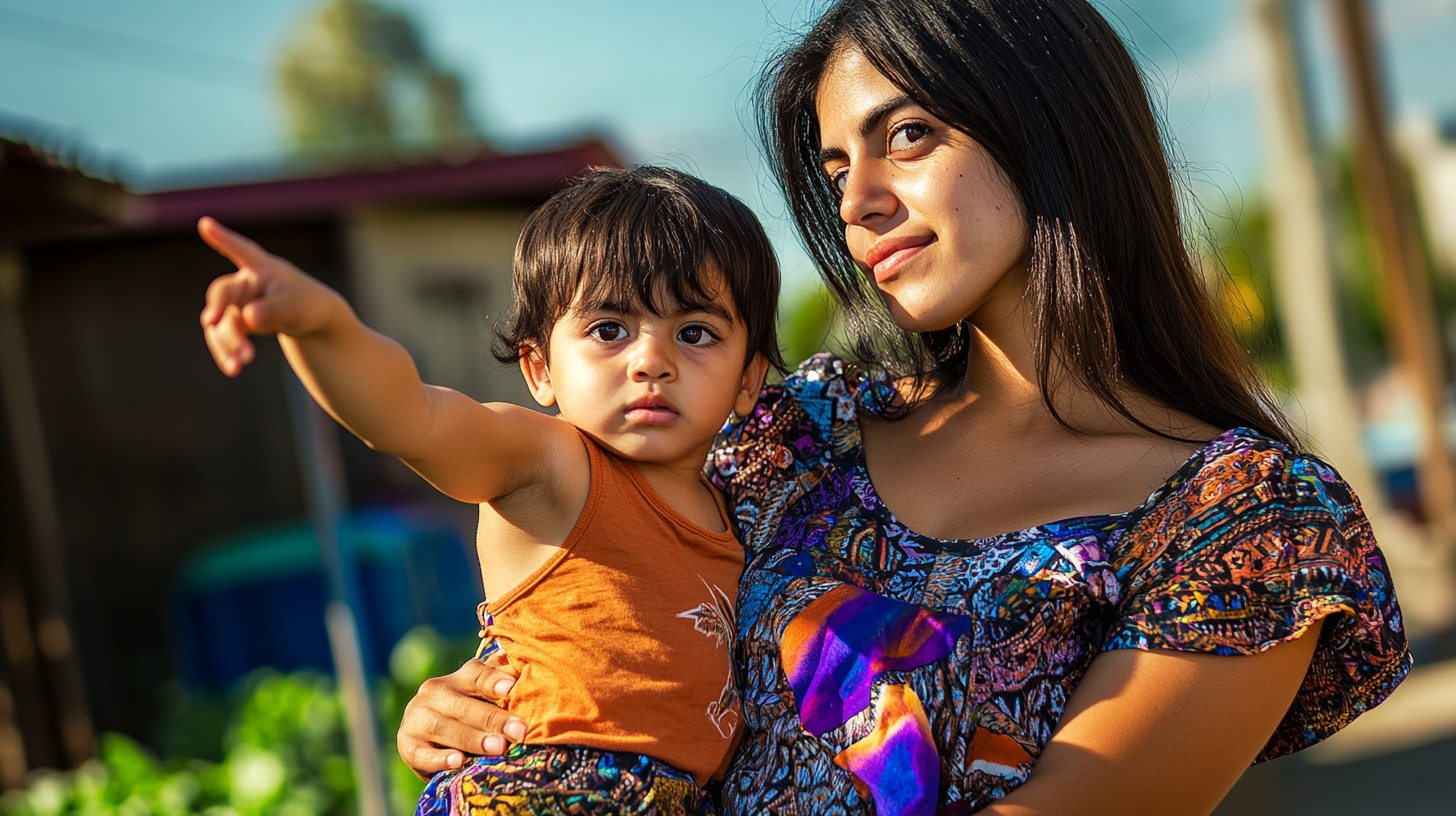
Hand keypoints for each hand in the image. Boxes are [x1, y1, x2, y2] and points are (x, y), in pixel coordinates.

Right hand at [198, 216, 341, 375]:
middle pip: (223, 293)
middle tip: (213, 322)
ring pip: (221, 322)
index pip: (241, 250)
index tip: (206, 223)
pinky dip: (228, 352)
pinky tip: (234, 369)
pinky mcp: (234, 323)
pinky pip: (224, 338)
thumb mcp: (294, 307)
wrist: (309, 321)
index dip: (223, 238)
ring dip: (228, 342)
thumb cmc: (305, 304)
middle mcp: (244, 283)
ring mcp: (236, 304)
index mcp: (261, 269)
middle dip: (219, 309)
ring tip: (241, 363)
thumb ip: (272, 310)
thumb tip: (248, 318)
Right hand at [397, 656, 525, 778]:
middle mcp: (433, 693)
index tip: (512, 687)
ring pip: (444, 727)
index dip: (494, 680)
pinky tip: (458, 761)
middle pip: (464, 705)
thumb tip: (532, 691)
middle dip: (493, 719)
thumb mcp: (482, 705)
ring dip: (473, 738)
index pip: (476, 675)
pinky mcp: (406, 744)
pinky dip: (440, 759)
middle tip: (518, 732)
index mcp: (457, 679)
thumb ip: (501, 698)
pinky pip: (421, 753)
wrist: (429, 744)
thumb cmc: (469, 722)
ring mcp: (416, 717)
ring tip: (498, 748)